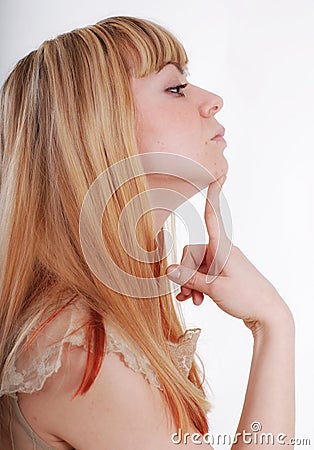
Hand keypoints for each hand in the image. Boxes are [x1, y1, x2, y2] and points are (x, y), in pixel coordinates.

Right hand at [166, 176, 292, 331]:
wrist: (268, 314)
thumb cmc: (247, 298)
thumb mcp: (214, 289)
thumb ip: (189, 278)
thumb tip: (169, 270)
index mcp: (222, 248)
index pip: (213, 218)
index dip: (213, 197)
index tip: (218, 176)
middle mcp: (222, 252)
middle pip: (193, 252)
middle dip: (186, 273)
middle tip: (188, 293)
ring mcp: (224, 263)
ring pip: (197, 266)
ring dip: (191, 282)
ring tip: (192, 299)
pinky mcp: (225, 273)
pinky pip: (204, 274)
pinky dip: (197, 285)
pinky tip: (195, 299)